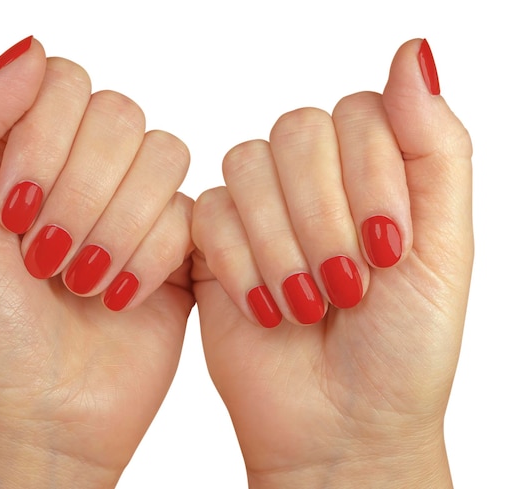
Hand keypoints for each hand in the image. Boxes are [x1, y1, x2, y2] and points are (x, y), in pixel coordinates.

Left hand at [0, 37, 193, 487]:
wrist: (36, 415)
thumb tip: (30, 49)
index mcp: (33, 150)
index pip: (65, 83)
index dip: (43, 143)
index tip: (12, 213)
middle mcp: (90, 170)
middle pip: (120, 115)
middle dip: (79, 193)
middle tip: (45, 257)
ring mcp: (141, 206)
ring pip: (164, 155)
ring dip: (117, 226)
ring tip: (82, 282)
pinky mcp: (182, 248)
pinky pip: (192, 213)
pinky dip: (149, 259)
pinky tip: (120, 297)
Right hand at [193, 39, 471, 486]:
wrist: (340, 426)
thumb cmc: (401, 349)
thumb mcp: (445, 248)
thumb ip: (435, 146)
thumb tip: (415, 51)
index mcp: (372, 170)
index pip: (358, 113)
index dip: (370, 178)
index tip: (390, 251)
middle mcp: (313, 180)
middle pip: (297, 130)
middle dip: (324, 217)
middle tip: (347, 286)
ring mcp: (259, 208)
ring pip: (248, 164)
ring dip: (282, 245)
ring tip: (308, 304)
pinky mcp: (213, 242)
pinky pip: (208, 213)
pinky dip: (242, 265)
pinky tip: (267, 308)